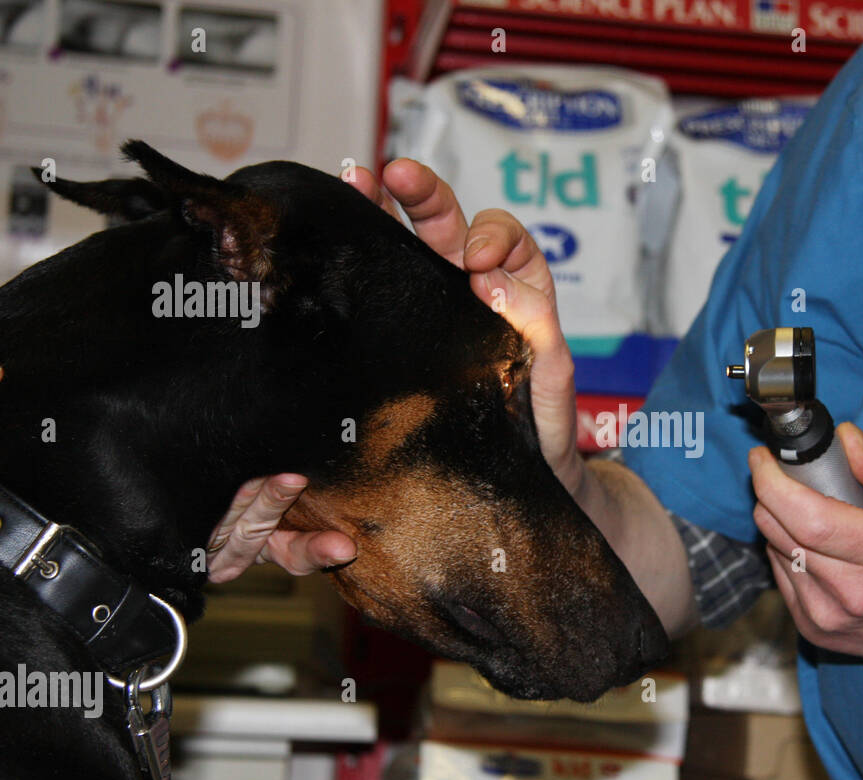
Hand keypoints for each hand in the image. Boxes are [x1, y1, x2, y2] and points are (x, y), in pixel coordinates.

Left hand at [207, 160, 579, 583]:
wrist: (507, 498)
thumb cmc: (440, 449)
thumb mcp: (385, 400)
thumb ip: (353, 360)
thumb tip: (293, 320)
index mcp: (427, 300)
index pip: (403, 235)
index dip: (381, 200)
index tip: (352, 177)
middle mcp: (472, 298)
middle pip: (453, 224)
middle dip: (427, 193)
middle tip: (400, 175)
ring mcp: (514, 322)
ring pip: (509, 249)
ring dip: (489, 236)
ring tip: (469, 255)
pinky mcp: (547, 358)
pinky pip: (543, 316)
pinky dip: (523, 298)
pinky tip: (493, 292)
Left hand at [750, 423, 862, 677]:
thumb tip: (844, 438)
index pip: (807, 516)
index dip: (774, 482)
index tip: (765, 457)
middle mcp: (851, 592)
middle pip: (780, 530)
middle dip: (771, 491)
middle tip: (787, 472)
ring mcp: (827, 617)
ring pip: (774, 549)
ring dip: (780, 520)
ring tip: (815, 510)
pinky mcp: (813, 629)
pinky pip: (780, 573)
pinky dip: (788, 549)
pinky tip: (819, 544)